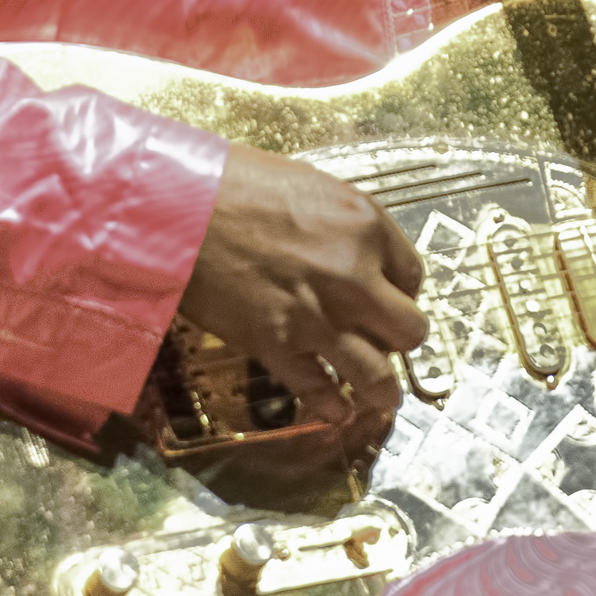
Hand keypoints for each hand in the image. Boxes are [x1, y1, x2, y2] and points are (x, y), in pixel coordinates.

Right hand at [180, 143, 428, 433]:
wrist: (181, 211)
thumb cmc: (239, 186)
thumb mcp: (317, 188)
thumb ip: (349, 228)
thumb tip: (363, 256)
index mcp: (368, 228)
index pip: (414, 278)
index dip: (402, 293)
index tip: (389, 300)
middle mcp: (355, 277)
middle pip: (410, 330)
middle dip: (398, 338)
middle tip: (382, 339)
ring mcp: (319, 318)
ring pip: (378, 376)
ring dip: (382, 390)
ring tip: (382, 397)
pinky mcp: (278, 348)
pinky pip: (321, 393)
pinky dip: (332, 407)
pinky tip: (337, 409)